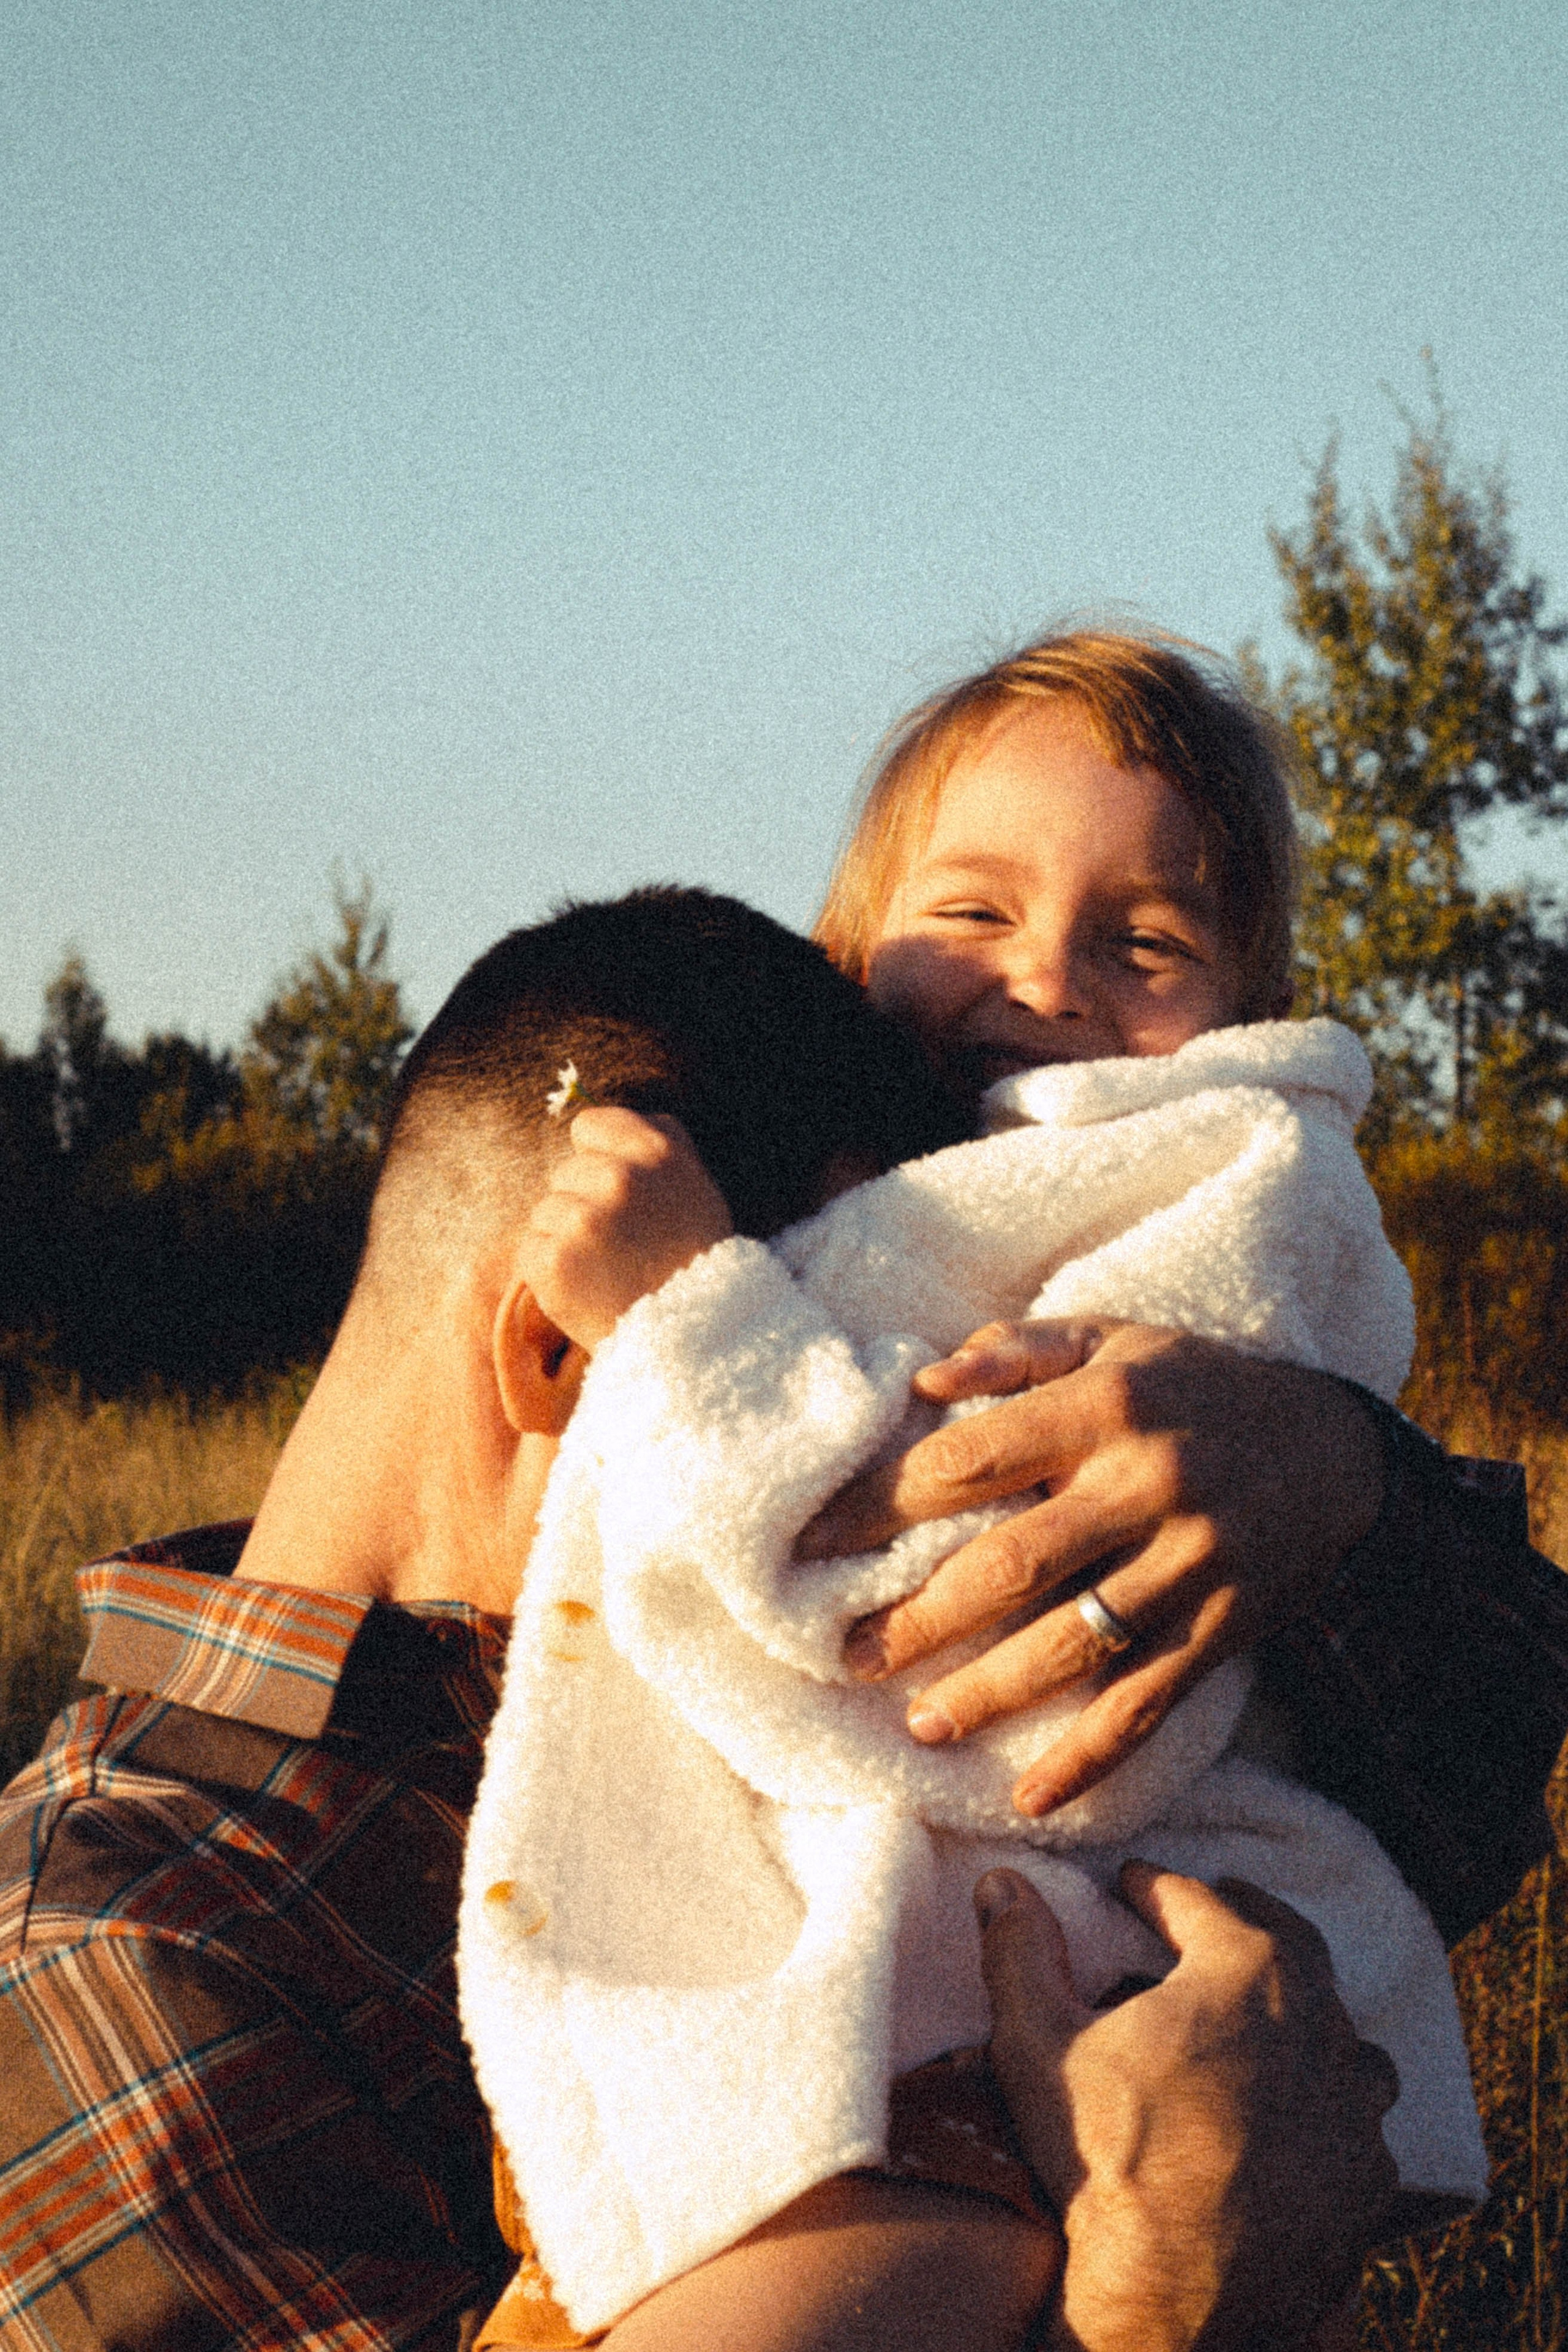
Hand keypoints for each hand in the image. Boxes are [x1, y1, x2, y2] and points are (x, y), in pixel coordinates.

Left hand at [518, 1108, 733, 1348]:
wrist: (692, 1342)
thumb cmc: (694, 1261)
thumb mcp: (697, 1187)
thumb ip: (660, 1140)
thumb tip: (605, 1120)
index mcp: (656, 1151)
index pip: (589, 1125)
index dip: (599, 1157)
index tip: (617, 1192)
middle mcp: (618, 1179)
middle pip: (564, 1172)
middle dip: (583, 1203)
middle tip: (620, 1244)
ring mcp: (581, 1220)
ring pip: (545, 1211)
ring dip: (564, 1238)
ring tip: (605, 1270)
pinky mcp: (551, 1261)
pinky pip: (530, 1249)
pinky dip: (549, 1271)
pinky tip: (585, 1288)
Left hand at [797, 1319, 1384, 1817]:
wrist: (1339, 1445)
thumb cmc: (1197, 1385)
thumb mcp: (1114, 1338)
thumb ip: (1017, 1351)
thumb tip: (922, 1381)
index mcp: (1105, 1405)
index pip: (968, 1460)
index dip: (881, 1505)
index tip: (812, 1546)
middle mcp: (1148, 1483)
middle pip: (1012, 1563)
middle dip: (920, 1619)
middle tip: (846, 1656)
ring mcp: (1193, 1561)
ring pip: (1075, 1644)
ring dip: (990, 1694)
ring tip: (920, 1727)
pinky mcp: (1229, 1625)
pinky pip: (1149, 1702)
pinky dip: (1090, 1756)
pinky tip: (1032, 1797)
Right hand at [975, 1865, 1400, 2351]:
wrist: (1171, 2304)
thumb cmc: (1105, 2163)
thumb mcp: (1037, 2043)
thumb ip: (1019, 1950)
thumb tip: (1001, 1884)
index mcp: (1247, 1973)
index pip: (1196, 1902)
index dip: (1154, 1890)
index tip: (1130, 1886)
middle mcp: (1322, 2026)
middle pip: (1288, 1946)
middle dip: (1245, 1922)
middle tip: (1215, 1912)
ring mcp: (1355, 2108)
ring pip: (1339, 2037)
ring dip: (1303, 2019)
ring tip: (1264, 2021)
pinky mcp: (1369, 2181)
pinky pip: (1355, 2123)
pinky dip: (1324, 2107)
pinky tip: (1292, 2118)